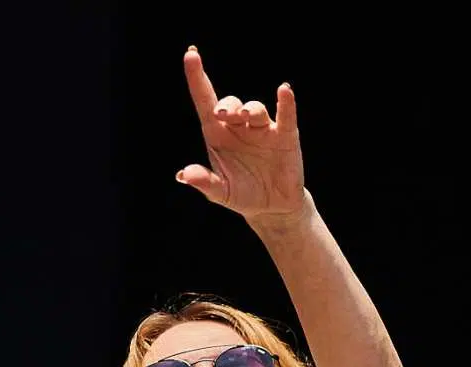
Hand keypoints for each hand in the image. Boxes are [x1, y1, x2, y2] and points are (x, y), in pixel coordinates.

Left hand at [175, 46, 305, 223]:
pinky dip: (286, 103)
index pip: (205, 100)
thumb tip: (184, 175)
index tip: (190, 54)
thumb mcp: (221, 193)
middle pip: (230, 104)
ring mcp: (262, 129)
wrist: (273, 207)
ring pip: (255, 109)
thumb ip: (204, 182)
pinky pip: (286, 115)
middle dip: (227, 104)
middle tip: (222, 113)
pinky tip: (284, 91)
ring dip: (250, 109)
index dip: (197, 77)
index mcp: (218, 135)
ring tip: (245, 117)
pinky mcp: (285, 136)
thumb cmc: (242, 195)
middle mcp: (239, 127)